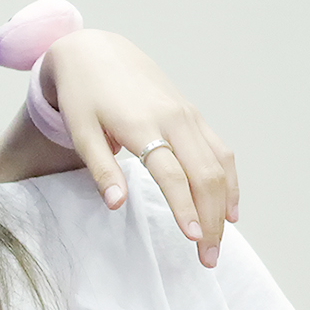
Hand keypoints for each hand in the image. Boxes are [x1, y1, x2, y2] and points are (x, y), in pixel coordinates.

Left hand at [42, 29, 237, 267]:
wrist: (95, 51)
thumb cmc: (82, 94)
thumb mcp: (79, 130)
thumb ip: (100, 167)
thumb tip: (116, 204)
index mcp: (143, 123)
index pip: (172, 174)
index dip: (185, 207)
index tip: (193, 239)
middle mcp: (174, 118)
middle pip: (204, 174)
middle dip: (210, 218)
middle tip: (208, 257)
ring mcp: (188, 115)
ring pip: (219, 164)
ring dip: (224, 204)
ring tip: (219, 240)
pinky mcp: (192, 114)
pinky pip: (220, 150)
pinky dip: (229, 180)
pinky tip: (229, 208)